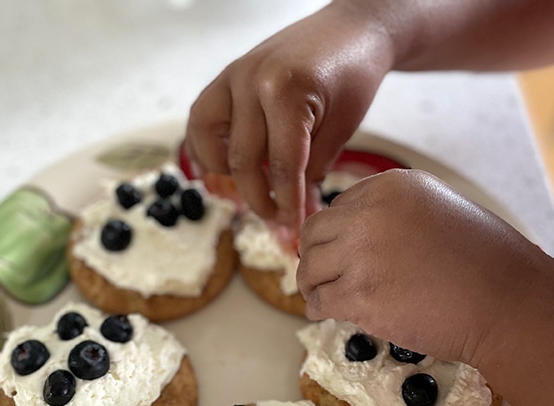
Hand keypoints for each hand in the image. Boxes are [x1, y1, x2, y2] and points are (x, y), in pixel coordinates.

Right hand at [185, 3, 391, 230]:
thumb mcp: (341, 129)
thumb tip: (295, 219)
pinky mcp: (226, 77)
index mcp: (286, 91)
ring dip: (226, 175)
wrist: (351, 29)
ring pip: (209, 141)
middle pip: (244, 160)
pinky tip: (219, 170)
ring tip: (250, 192)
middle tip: (277, 221)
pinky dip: (206, 149)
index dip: (288, 204)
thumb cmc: (352, 73)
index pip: (282, 166)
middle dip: (260, 199)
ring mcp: (233, 76)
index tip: (294, 229)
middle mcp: (251, 80)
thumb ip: (312, 173)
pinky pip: (201, 121)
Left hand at [296, 169, 553, 366]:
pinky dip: (320, 309)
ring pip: (310, 268)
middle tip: (321, 276)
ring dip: (314, 285)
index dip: (336, 233)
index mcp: (391, 186)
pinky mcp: (360, 296)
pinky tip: (329, 313)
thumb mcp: (440, 210)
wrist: (509, 303)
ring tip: (325, 297)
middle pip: (315, 233)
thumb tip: (355, 233)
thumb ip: (395, 214)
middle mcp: (371, 214)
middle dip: (314, 256)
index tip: (338, 252)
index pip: (338, 206)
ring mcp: (362, 255)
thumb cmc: (487, 262)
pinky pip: (319, 302)